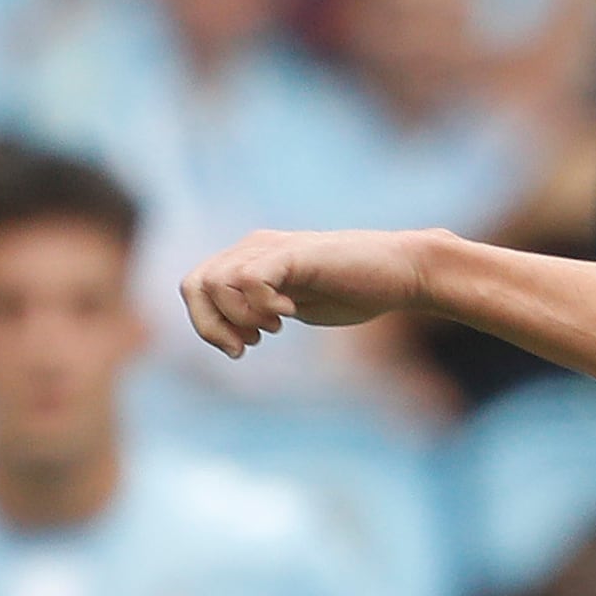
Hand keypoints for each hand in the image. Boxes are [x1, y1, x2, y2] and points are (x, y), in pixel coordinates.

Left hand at [179, 229, 437, 358]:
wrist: (401, 273)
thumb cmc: (356, 290)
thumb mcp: (297, 305)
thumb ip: (263, 311)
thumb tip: (235, 334)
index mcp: (250, 260)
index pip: (196, 287)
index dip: (207, 323)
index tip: (242, 347)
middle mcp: (254, 248)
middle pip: (194, 284)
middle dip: (211, 325)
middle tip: (246, 346)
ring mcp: (272, 249)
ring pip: (216, 281)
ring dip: (238, 316)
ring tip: (273, 328)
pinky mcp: (294, 254)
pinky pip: (250, 278)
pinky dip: (262, 304)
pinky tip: (290, 313)